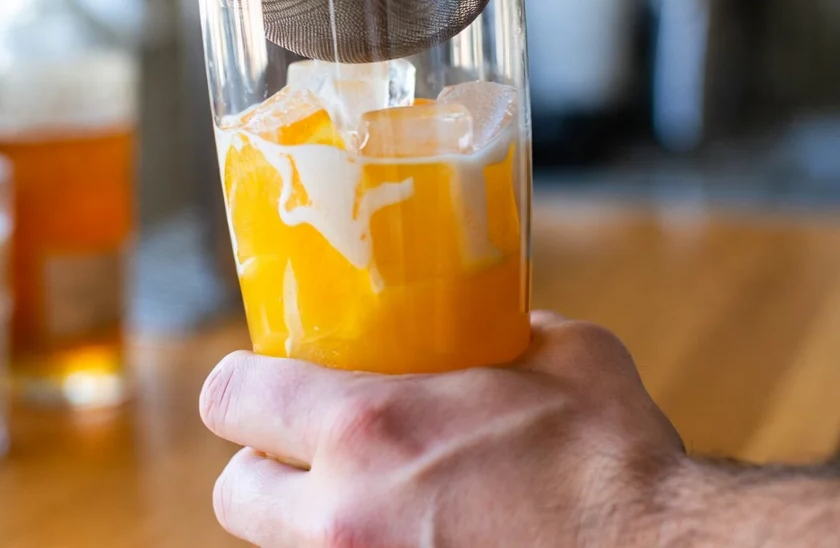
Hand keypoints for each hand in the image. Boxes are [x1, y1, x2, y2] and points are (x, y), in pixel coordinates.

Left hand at [199, 312, 685, 546]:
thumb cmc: (612, 459)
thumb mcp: (561, 354)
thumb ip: (503, 328)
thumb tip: (490, 319)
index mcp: (369, 428)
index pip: (232, 398)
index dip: (240, 385)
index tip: (264, 380)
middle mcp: (342, 518)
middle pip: (232, 493)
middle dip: (262, 466)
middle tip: (311, 448)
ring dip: (303, 521)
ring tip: (366, 499)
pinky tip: (405, 536)